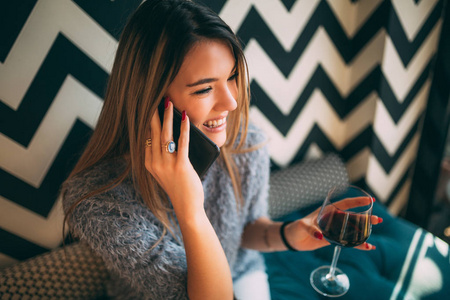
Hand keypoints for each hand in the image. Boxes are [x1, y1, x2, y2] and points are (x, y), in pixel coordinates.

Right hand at [145, 97, 203, 215]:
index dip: (147, 121)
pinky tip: (185, 117)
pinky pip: (182, 143)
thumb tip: (172, 133)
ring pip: (165, 135)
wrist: (187, 208)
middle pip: (152, 133)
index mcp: (149, 163)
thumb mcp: (166, 172)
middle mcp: (155, 163)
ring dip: (167, 117)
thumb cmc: (180, 188)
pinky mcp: (181, 166)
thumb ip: (165, 156)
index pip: (146, 137)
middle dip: (154, 113)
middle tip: (156, 97)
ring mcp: (166, 165)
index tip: (150, 106)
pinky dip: (183, 128)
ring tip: (168, 102)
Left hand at [284, 197, 382, 250]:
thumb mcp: (302, 226)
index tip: (370, 200)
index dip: (357, 202)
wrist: (293, 239)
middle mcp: (333, 219)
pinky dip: (357, 245)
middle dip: (365, 217)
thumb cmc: (296, 228)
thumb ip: (310, 230)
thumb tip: (319, 235)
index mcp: (327, 211)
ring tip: (375, 230)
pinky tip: (367, 247)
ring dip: (363, 230)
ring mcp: (334, 229)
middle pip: (352, 217)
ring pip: (352, 229)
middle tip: (378, 220)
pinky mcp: (333, 239)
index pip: (345, 204)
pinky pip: (348, 241)